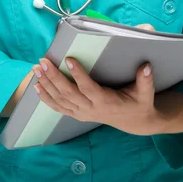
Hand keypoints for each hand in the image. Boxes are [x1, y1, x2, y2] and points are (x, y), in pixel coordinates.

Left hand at [32, 22, 160, 135]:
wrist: (135, 122)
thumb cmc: (140, 103)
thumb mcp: (146, 93)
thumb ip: (146, 80)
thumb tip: (146, 66)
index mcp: (106, 102)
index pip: (88, 88)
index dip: (78, 75)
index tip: (68, 59)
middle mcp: (91, 109)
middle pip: (68, 93)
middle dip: (54, 77)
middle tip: (43, 61)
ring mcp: (83, 113)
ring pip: (60, 100)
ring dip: (46, 85)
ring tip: (36, 69)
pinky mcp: (78, 114)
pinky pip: (59, 108)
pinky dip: (46, 98)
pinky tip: (36, 87)